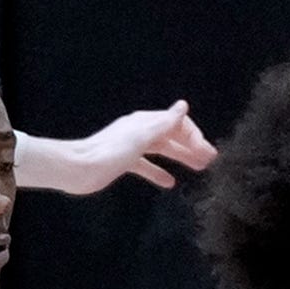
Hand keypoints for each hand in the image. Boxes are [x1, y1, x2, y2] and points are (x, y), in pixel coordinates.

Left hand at [52, 101, 217, 193]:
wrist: (79, 168)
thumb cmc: (110, 153)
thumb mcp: (141, 137)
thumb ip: (164, 123)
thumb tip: (183, 106)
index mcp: (145, 122)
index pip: (177, 123)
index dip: (194, 136)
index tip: (208, 154)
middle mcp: (140, 130)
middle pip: (172, 135)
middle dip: (192, 146)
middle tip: (210, 161)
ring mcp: (132, 146)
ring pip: (163, 149)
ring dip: (181, 157)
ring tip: (198, 168)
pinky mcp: (124, 161)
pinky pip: (147, 165)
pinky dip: (159, 171)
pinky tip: (169, 182)